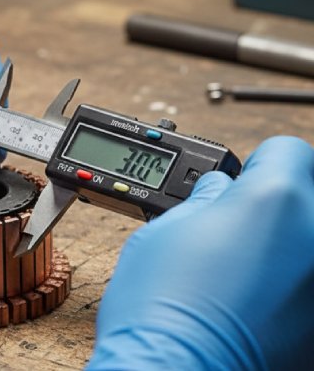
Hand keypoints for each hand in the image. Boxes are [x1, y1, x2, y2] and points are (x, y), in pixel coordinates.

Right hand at [88, 136, 313, 369]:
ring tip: (242, 273)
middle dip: (274, 204)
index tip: (240, 184)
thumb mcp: (165, 230)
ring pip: (308, 243)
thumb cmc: (161, 309)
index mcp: (277, 199)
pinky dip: (291, 288)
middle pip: (306, 195)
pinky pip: (308, 286)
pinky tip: (254, 304)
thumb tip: (216, 190)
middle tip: (236, 228)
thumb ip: (203, 200)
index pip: (287, 151)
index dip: (258, 165)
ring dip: (285, 247)